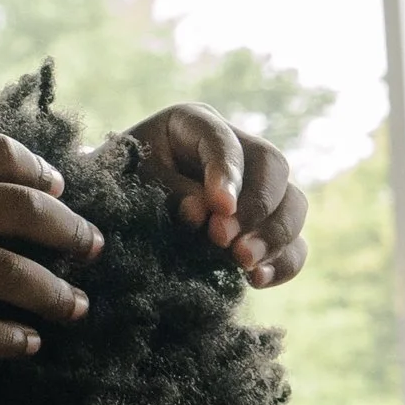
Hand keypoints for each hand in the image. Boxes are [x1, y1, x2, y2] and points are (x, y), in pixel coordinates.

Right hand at [0, 128, 103, 359]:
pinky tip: (25, 345)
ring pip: (6, 273)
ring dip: (52, 293)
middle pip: (22, 213)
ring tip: (75, 308)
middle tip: (92, 253)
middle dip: (70, 234)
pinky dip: (3, 338)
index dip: (42, 173)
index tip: (61, 193)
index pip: (1, 157)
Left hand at [125, 104, 306, 287]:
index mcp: (193, 124)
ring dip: (275, 236)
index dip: (227, 174)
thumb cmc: (116, 189)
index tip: (221, 210)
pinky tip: (257, 279)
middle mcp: (234, 148)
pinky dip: (282, 262)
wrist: (110, 215)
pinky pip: (294, 242)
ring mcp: (255, 187)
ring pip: (293, 203)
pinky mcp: (263, 227)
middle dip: (257, 208)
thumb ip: (169, 192)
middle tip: (227, 242)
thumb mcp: (131, 183)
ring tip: (243, 263)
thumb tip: (204, 213)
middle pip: (273, 167)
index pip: (223, 140)